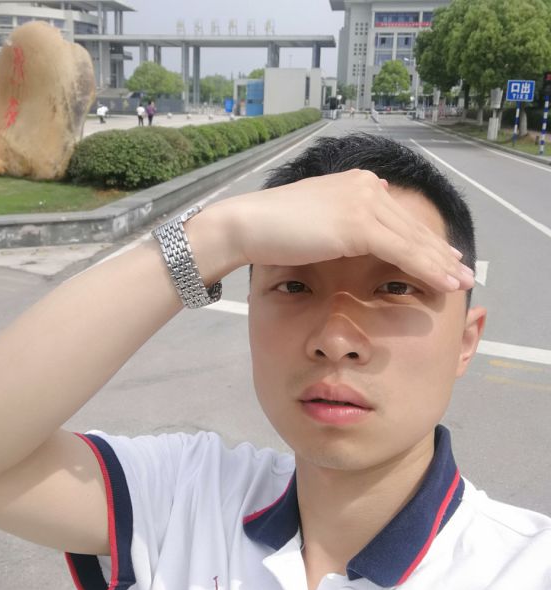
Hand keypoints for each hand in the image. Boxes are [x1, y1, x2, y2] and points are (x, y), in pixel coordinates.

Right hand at [208, 169, 473, 291]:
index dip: (423, 239)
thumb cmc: (271, 229)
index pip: (398, 217)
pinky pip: (402, 251)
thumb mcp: (314, 219)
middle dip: (440, 253)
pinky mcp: (359, 224)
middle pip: (411, 226)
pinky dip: (427, 269)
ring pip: (413, 239)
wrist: (247, 225)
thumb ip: (340, 219)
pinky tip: (445, 283)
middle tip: (463, 272)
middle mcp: (365, 186)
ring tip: (463, 282)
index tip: (441, 257)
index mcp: (356, 183)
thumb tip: (359, 227)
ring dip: (441, 264)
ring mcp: (363, 202)